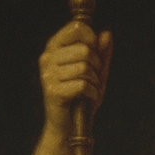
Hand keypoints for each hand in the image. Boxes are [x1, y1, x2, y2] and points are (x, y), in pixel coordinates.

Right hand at [39, 19, 112, 133]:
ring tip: (90, 90)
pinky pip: (82, 85)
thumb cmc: (82, 97)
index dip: (92, 38)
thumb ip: (102, 52)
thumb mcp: (96, 71)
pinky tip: (87, 99)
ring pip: (84, 67)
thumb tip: (107, 33)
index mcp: (54, 47)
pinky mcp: (52, 92)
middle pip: (84, 49)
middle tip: (93, 78)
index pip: (77, 27)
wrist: (68, 127)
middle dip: (96, 65)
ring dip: (94, 81)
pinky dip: (92, 93)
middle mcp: (47, 58)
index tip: (94, 53)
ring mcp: (47, 75)